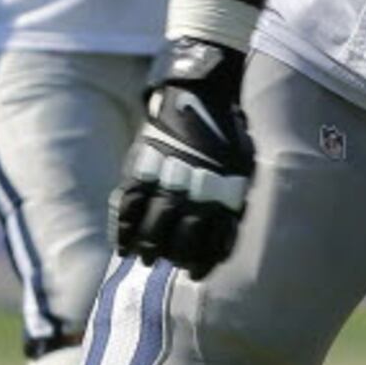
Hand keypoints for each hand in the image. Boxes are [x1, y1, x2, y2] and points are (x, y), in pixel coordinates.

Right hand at [113, 37, 253, 276]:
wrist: (200, 92)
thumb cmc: (228, 133)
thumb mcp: (243, 165)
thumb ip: (233, 198)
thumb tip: (226, 233)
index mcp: (224, 190)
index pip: (211, 238)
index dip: (201, 259)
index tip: (196, 272)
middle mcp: (194, 188)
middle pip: (179, 237)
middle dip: (172, 256)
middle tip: (166, 264)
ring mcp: (165, 177)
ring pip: (152, 225)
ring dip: (147, 246)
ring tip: (144, 258)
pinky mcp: (141, 165)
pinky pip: (128, 204)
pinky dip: (122, 227)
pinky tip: (122, 244)